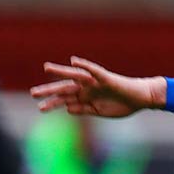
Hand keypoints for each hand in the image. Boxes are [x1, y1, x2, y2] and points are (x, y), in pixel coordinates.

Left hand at [29, 57, 165, 118]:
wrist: (141, 99)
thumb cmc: (122, 105)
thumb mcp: (99, 112)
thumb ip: (83, 110)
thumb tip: (67, 108)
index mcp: (85, 97)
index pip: (65, 100)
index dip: (52, 103)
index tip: (39, 107)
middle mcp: (87, 88)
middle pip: (65, 88)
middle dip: (49, 91)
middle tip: (33, 93)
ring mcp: (95, 82)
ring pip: (74, 76)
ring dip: (61, 72)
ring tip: (46, 68)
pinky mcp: (105, 77)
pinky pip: (93, 70)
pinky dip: (84, 65)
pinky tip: (73, 61)